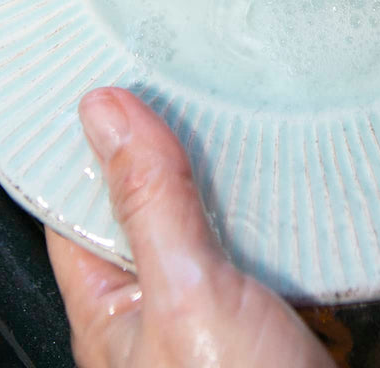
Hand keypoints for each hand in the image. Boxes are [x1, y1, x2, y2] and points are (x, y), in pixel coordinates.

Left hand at [46, 88, 332, 367]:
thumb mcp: (187, 297)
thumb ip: (150, 205)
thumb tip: (105, 113)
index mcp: (109, 304)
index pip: (76, 196)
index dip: (91, 134)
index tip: (113, 70)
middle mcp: (161, 305)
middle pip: (155, 199)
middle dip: (178, 143)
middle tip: (196, 72)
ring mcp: (223, 307)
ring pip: (221, 216)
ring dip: (240, 174)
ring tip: (254, 109)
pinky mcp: (278, 309)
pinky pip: (274, 238)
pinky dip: (287, 205)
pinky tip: (302, 174)